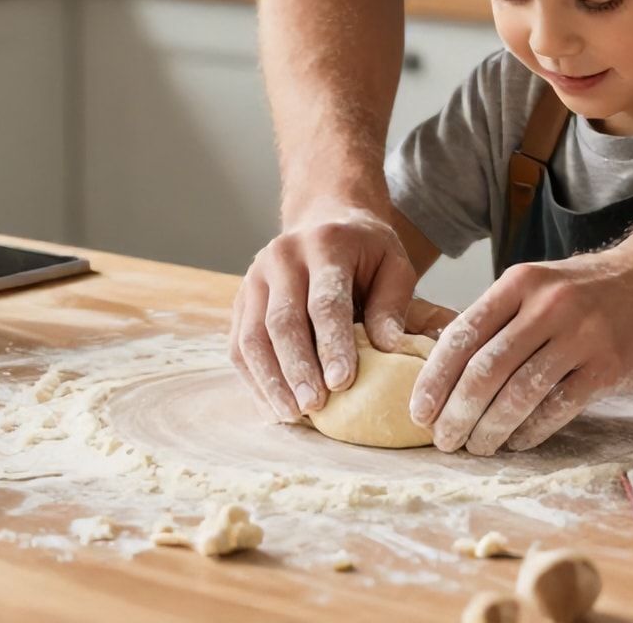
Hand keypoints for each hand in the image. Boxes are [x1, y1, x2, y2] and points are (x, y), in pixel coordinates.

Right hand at [229, 207, 418, 422]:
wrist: (325, 219)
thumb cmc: (367, 252)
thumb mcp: (393, 266)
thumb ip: (392, 305)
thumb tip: (390, 349)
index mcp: (325, 244)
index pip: (325, 300)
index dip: (332, 343)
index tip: (342, 382)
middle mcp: (282, 257)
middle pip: (283, 321)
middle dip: (297, 368)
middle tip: (314, 407)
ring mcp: (254, 277)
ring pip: (253, 336)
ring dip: (271, 380)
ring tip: (292, 414)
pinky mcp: (241, 300)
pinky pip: (239, 345)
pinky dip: (254, 379)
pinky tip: (272, 406)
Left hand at [407, 247, 632, 455]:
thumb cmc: (589, 288)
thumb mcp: (538, 284)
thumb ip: (498, 317)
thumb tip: (444, 367)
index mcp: (519, 282)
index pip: (462, 335)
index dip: (435, 379)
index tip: (418, 410)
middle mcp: (547, 306)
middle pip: (485, 370)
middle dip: (456, 412)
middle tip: (442, 439)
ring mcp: (581, 335)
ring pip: (519, 394)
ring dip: (490, 429)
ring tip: (475, 447)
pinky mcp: (609, 366)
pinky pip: (558, 408)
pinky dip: (530, 431)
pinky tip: (516, 442)